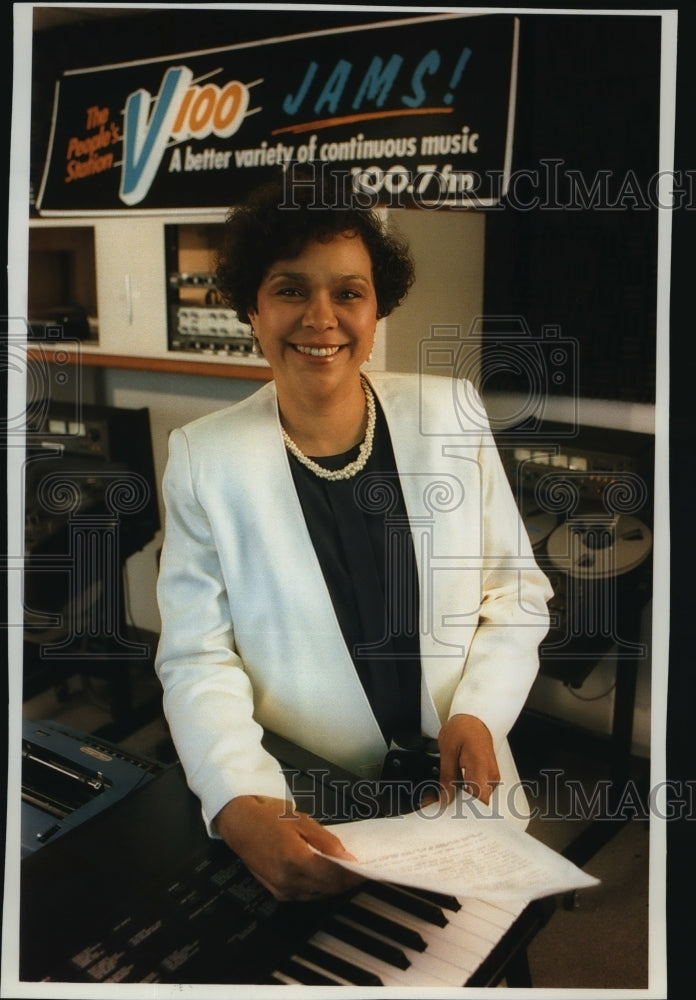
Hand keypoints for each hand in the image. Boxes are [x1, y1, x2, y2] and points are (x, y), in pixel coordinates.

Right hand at [213, 795, 363, 900]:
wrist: (239, 822)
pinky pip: (306, 894)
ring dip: (334, 885)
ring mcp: (281, 889)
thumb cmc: (268, 816)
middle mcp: (287, 880)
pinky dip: (319, 886)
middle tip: (361, 869)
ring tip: (346, 870)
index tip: (368, 870)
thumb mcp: (302, 821)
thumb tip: (348, 858)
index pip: (335, 876)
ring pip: (319, 894)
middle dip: (347, 880)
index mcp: (295, 860)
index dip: (354, 875)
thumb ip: (327, 842)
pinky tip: (326, 874)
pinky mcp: (277, 892)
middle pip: (329, 888)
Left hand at [437, 714, 500, 805]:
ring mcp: (490, 778)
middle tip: (435, 804)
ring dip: (458, 801)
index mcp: (481, 768)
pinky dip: (462, 793)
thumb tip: (445, 799)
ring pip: (475, 799)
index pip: (479, 802)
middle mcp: (490, 776)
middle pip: (477, 804)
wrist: (475, 718)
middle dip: (456, 808)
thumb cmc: (463, 729)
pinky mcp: (487, 778)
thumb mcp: (448, 750)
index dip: (464, 812)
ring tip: (438, 797)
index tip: (447, 813)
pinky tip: (449, 790)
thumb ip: (448, 777)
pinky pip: (476, 791)